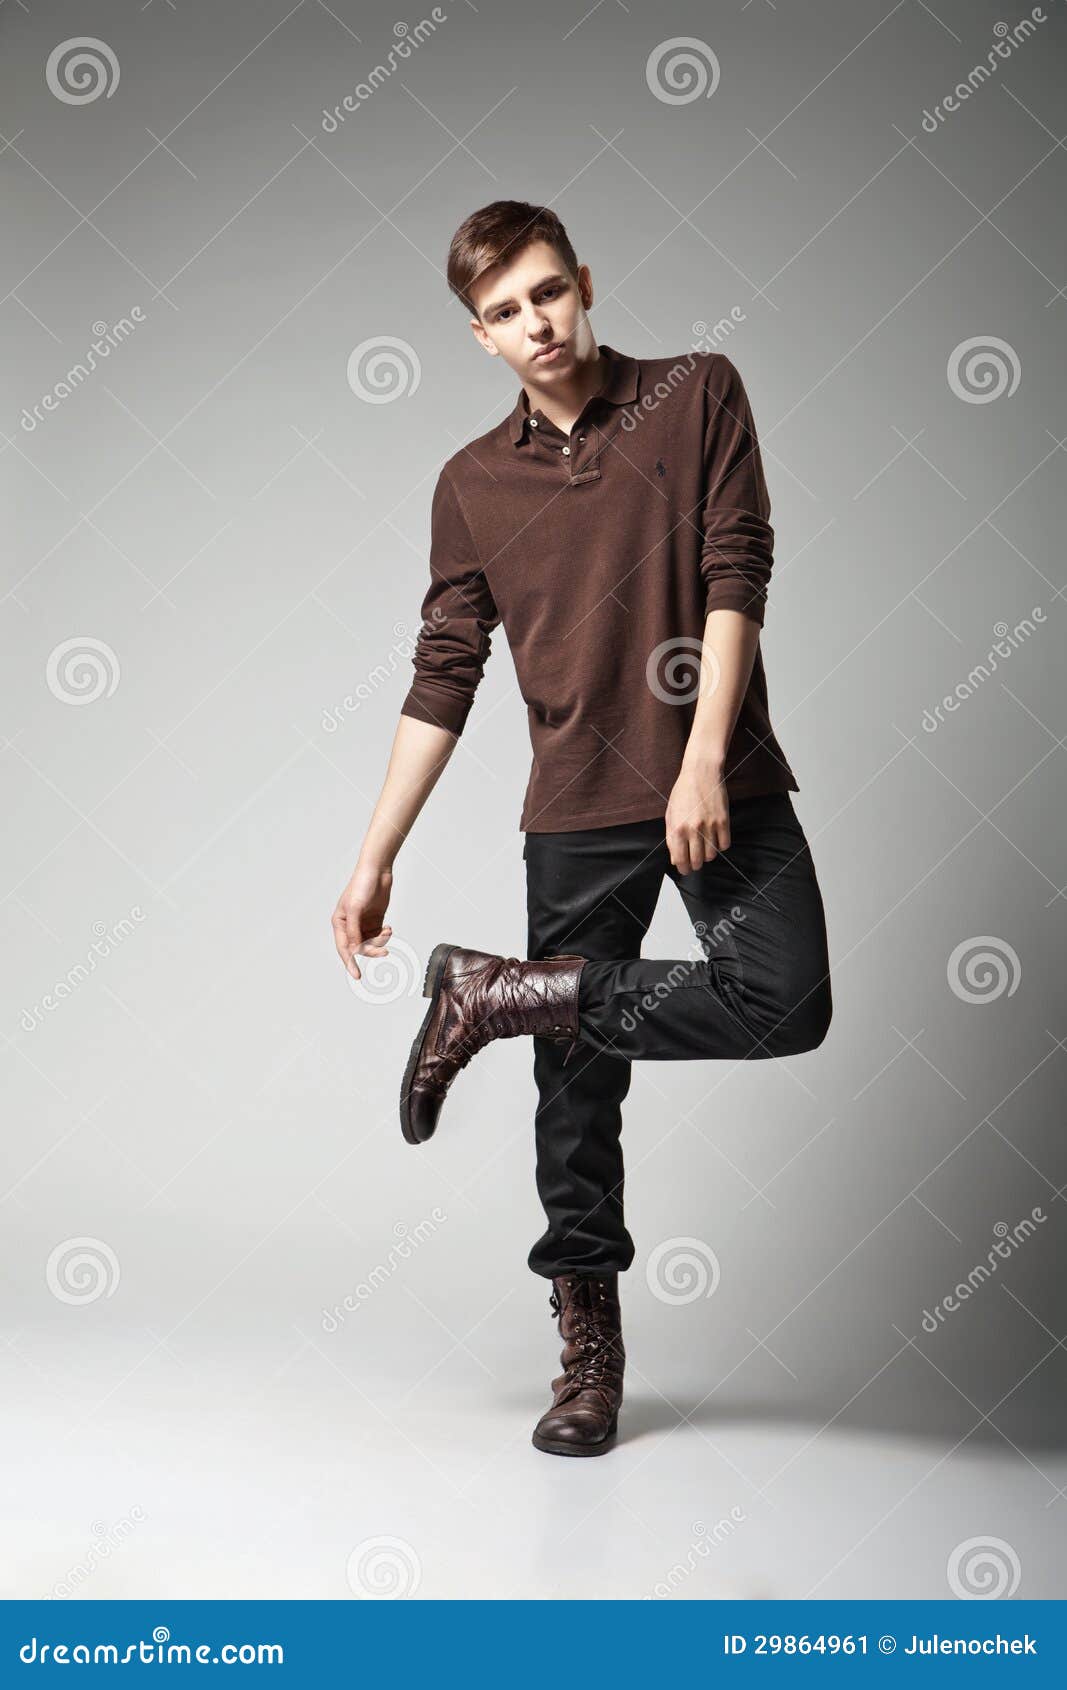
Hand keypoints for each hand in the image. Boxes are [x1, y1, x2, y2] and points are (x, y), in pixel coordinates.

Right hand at [332, 861, 393, 981]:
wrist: (377, 871)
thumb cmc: (362, 885)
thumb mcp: (356, 907)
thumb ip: (353, 929)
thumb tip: (354, 948)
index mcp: (340, 922)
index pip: (343, 948)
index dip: (349, 963)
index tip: (357, 976)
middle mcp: (350, 925)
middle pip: (359, 947)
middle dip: (372, 950)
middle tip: (385, 952)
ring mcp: (363, 923)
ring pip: (371, 943)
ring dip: (380, 941)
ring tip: (388, 931)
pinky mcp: (375, 920)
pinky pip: (379, 935)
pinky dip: (385, 935)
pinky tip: (389, 927)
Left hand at [665, 760, 729, 874]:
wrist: (701, 773)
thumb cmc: (683, 792)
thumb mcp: (670, 814)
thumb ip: (671, 838)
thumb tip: (676, 859)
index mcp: (677, 828)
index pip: (680, 860)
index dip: (683, 868)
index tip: (685, 869)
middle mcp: (693, 829)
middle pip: (697, 861)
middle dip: (696, 864)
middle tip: (695, 862)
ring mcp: (709, 826)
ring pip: (711, 855)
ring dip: (708, 855)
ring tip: (704, 847)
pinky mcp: (723, 821)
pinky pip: (724, 845)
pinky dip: (720, 846)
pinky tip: (715, 839)